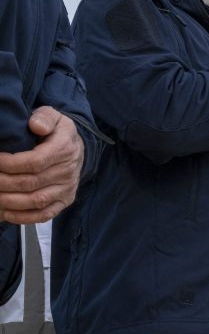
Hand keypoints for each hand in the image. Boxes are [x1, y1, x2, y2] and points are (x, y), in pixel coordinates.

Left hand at [0, 107, 82, 223]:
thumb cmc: (58, 133)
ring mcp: (67, 189)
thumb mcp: (54, 116)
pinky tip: (5, 212)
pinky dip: (23, 217)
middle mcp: (68, 172)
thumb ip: (44, 117)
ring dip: (8, 201)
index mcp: (64, 150)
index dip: (9, 164)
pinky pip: (44, 215)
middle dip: (2, 182)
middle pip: (30, 183)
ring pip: (35, 201)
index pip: (34, 162)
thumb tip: (36, 126)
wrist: (76, 148)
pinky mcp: (65, 201)